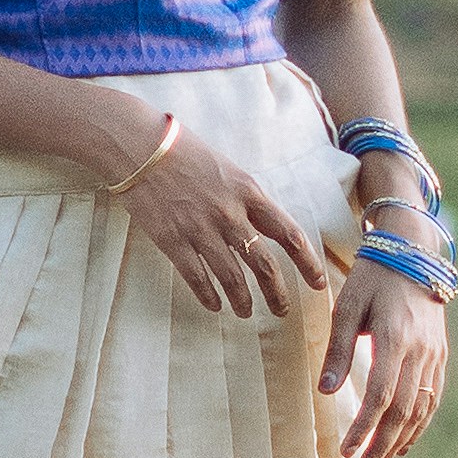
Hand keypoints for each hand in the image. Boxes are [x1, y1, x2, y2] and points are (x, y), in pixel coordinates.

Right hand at [118, 133, 330, 321]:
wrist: (141, 146)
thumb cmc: (186, 152)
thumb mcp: (230, 170)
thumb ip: (249, 200)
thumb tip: (265, 228)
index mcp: (249, 192)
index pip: (289, 233)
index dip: (307, 262)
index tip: (317, 281)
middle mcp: (230, 213)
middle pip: (264, 264)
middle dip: (278, 293)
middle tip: (282, 310)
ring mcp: (200, 229)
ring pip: (232, 277)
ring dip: (243, 300)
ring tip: (246, 312)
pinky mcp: (172, 240)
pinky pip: (197, 277)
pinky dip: (208, 296)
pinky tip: (214, 306)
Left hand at [320, 255, 447, 457]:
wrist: (413, 253)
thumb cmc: (372, 278)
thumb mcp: (347, 307)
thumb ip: (338, 350)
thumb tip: (325, 392)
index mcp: (396, 338)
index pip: (381, 396)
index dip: (364, 428)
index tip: (345, 452)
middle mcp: (421, 352)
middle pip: (403, 412)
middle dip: (380, 447)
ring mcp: (435, 356)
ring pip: (420, 412)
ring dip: (398, 444)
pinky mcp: (441, 357)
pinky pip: (432, 400)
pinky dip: (417, 427)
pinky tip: (401, 445)